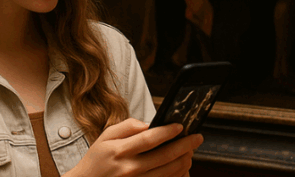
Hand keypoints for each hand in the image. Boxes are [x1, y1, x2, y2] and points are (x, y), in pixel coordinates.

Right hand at [65, 119, 202, 176]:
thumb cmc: (97, 160)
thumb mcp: (105, 137)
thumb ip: (126, 126)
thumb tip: (147, 124)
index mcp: (120, 151)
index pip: (149, 139)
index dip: (167, 132)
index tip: (181, 126)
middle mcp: (129, 168)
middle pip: (164, 156)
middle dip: (184, 146)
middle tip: (197, 138)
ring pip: (167, 172)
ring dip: (184, 161)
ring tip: (191, 152)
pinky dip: (176, 176)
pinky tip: (182, 167)